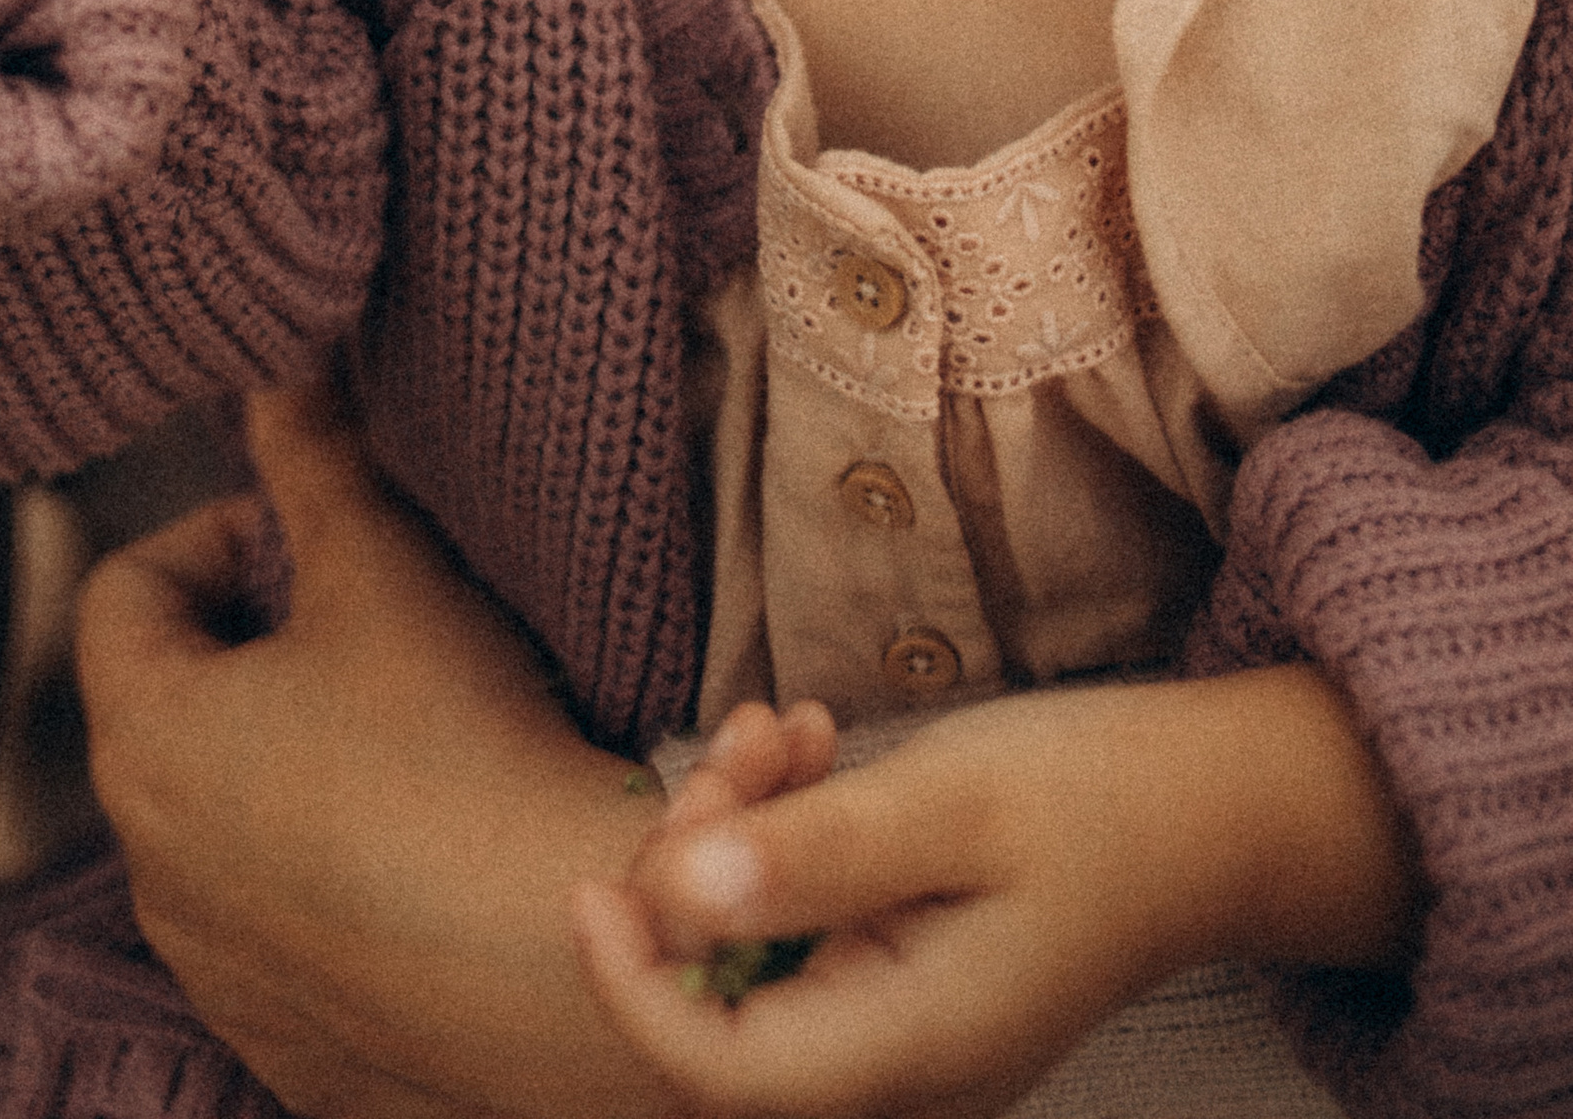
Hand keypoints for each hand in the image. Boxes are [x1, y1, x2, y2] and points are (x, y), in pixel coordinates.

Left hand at [77, 375, 670, 1118]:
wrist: (571, 965)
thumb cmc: (462, 749)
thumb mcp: (384, 566)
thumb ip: (313, 457)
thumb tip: (275, 369)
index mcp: (144, 742)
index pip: (124, 591)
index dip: (217, 535)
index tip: (310, 537)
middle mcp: (148, 873)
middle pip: (171, 709)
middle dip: (258, 649)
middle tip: (371, 624)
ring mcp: (216, 976)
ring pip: (225, 829)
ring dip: (289, 772)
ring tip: (410, 742)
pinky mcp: (291, 1050)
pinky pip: (284, 936)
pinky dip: (331, 886)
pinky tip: (427, 855)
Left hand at [571, 667, 1421, 1117]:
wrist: (1209, 806)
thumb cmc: (1098, 799)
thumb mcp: (952, 804)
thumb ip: (818, 855)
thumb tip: (679, 899)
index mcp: (914, 1046)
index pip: (719, 1071)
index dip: (630, 986)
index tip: (590, 880)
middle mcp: (900, 1063)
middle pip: (722, 1001)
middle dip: (695, 867)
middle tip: (745, 745)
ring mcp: (898, 1020)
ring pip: (752, 944)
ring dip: (738, 829)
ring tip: (785, 728)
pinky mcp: (897, 967)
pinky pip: (798, 914)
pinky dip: (782, 828)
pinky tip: (811, 746)